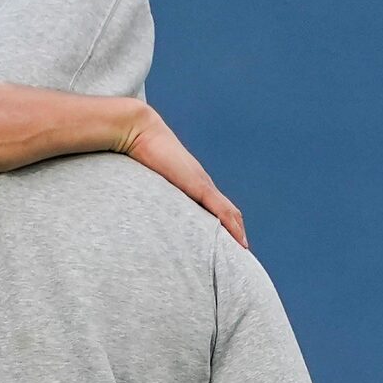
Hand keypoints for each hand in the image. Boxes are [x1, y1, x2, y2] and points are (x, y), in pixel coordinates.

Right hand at [124, 110, 246, 246]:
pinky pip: (222, 211)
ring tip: (243, 250)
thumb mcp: (147, 177)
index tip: (229, 241)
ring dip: (238, 232)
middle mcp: (201, 183)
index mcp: (191, 182)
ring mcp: (202, 184)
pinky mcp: (200, 186)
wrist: (140, 131)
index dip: (225, 224)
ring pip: (229, 213)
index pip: (216, 206)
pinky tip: (240, 242)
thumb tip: (139, 203)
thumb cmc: (139, 152)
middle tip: (240, 251)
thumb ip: (150, 190)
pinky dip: (233, 227)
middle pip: (228, 211)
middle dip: (236, 230)